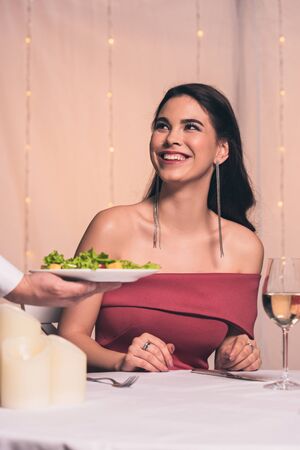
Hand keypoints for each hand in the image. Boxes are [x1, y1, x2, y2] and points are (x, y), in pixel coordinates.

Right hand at [6, 272, 120, 306]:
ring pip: (89, 288)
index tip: (121, 281)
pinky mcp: (64, 292)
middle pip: (95, 289)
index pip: (96, 288)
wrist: (23, 291)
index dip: (109, 284)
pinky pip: (81, 288)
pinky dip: (90, 283)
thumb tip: (91, 286)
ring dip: (101, 284)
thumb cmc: (38, 288)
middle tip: (122, 280)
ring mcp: (69, 295)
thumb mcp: (58, 286)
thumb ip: (76, 288)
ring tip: (112, 280)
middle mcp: (74, 297)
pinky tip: (93, 281)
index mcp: (75, 296)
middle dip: (108, 284)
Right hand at [118, 332, 174, 371]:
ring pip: (150, 357)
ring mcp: (132, 348)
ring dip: (158, 365)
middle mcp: (138, 340)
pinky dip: (151, 368)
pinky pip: (143, 363)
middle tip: (166, 368)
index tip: (171, 363)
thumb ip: (163, 349)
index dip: (167, 354)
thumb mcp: (154, 352)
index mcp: (145, 336)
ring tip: (163, 370)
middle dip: (163, 360)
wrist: (127, 363)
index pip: (160, 344)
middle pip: (155, 350)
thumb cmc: (143, 357)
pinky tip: (156, 371)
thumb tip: (172, 347)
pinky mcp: (129, 358)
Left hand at [215, 334, 260, 370]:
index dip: (235, 351)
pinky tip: (240, 369)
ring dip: (240, 366)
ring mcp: (256, 352)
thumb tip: (228, 354)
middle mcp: (252, 344)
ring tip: (232, 368)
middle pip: (246, 352)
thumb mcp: (223, 349)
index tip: (230, 358)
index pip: (240, 343)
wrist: (231, 356)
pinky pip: (254, 366)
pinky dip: (246, 369)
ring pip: (251, 359)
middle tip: (228, 365)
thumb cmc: (228, 351)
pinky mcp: (258, 361)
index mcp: (243, 338)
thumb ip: (225, 351)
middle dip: (236, 360)